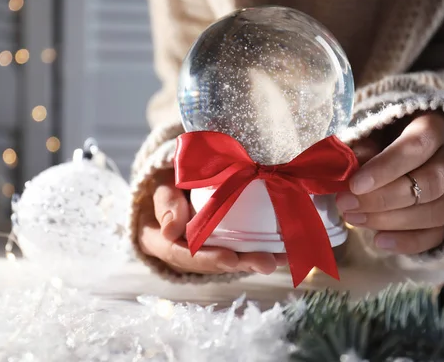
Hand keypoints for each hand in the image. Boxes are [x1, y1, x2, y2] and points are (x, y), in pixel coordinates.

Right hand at [138, 169, 287, 274]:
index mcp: (159, 241)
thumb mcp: (161, 184)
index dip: (207, 259)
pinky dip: (261, 248)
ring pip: (228, 258)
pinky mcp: (219, 243)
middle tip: (266, 262)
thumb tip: (171, 231)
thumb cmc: (166, 180)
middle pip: (211, 263)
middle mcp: (180, 253)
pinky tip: (284, 250)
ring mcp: (201, 250)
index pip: (181, 254)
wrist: (173, 178)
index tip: (231, 259)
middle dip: (241, 264)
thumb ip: (165, 202)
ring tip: (281, 258)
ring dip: (256, 259)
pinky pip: (238, 248)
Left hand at [337, 113, 443, 253]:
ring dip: (391, 221)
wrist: (391, 157)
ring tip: (354, 218)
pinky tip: (379, 241)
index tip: (355, 184)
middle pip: (430, 183)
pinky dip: (408, 242)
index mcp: (431, 129)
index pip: (417, 146)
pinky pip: (437, 235)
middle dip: (384, 198)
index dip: (386, 167)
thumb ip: (358, 150)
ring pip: (437, 211)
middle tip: (347, 204)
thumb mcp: (365, 137)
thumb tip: (346, 170)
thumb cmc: (376, 143)